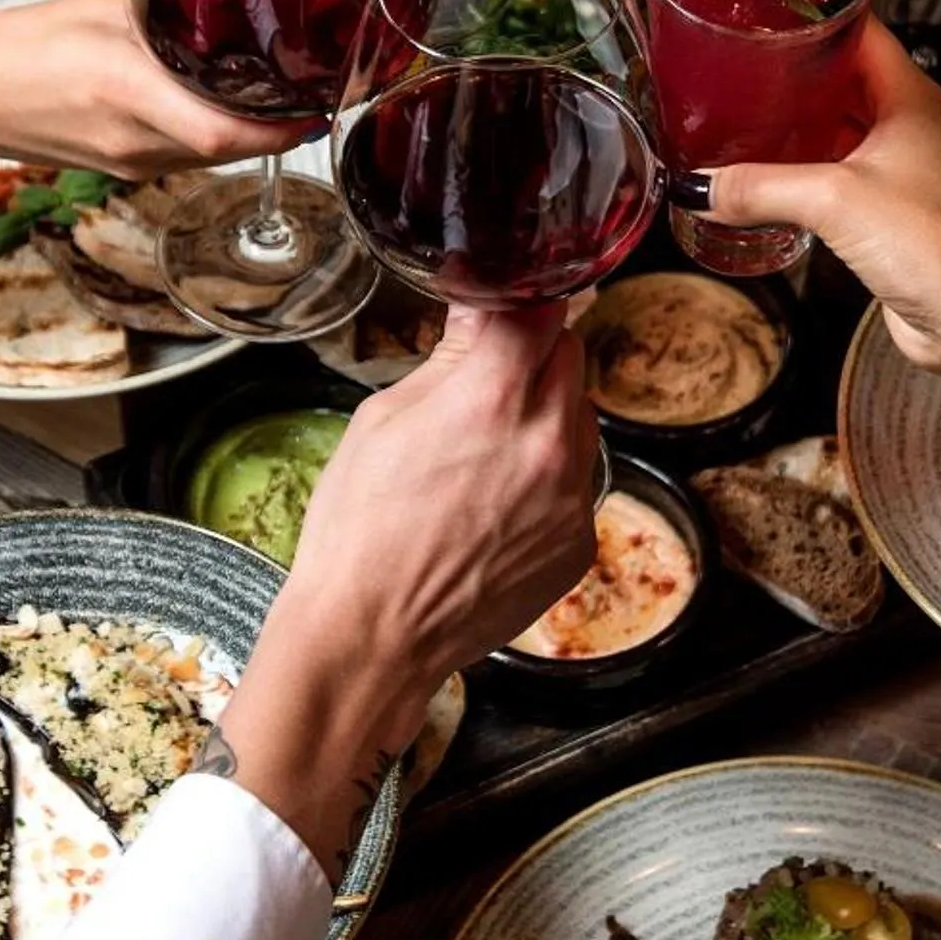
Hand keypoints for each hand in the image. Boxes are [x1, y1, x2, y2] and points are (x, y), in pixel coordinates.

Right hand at [0, 0, 311, 177]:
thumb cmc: (17, 46)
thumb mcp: (97, 9)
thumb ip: (160, 9)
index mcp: (127, 91)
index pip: (226, 131)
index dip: (284, 129)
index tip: (322, 104)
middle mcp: (134, 141)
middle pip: (232, 150)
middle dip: (281, 127)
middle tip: (317, 90)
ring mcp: (127, 164)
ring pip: (212, 158)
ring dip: (250, 134)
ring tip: (281, 94)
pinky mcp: (121, 170)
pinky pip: (185, 158)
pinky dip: (215, 137)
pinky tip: (224, 106)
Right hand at [286, 304, 598, 684]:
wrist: (373, 634)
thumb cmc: (360, 530)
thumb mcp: (384, 417)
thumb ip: (451, 356)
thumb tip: (481, 307)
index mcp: (494, 398)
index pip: (543, 309)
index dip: (519, 305)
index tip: (501, 313)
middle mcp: (549, 442)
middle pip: (570, 357)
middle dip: (533, 357)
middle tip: (484, 385)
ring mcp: (573, 496)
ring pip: (580, 419)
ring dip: (545, 418)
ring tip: (484, 455)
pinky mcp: (579, 541)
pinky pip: (578, 482)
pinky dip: (548, 480)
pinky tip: (496, 505)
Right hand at [684, 23, 940, 371]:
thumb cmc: (936, 246)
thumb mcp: (833, 201)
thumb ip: (761, 187)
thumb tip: (703, 184)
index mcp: (909, 96)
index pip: (860, 30)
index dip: (813, 16)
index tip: (765, 12)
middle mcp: (909, 125)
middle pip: (842, 79)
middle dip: (792, 75)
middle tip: (738, 68)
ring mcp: (901, 168)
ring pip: (838, 129)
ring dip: (795, 127)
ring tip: (741, 120)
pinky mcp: (889, 210)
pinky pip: (838, 176)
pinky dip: (803, 172)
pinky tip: (767, 180)